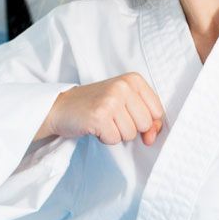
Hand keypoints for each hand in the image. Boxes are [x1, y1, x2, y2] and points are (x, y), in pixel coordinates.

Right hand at [35, 73, 165, 145]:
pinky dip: (105, 138)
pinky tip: (95, 126)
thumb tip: (152, 137)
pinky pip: (115, 139)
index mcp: (134, 79)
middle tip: (112, 117)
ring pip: (130, 134)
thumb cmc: (95, 105)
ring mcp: (111, 100)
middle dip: (129, 127)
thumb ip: (147, 118)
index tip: (128, 115)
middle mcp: (124, 86)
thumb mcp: (125, 104)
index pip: (158, 111)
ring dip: (116, 133)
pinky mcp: (99, 116)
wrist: (60, 107)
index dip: (145, 120)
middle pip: (145, 124)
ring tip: (103, 120)